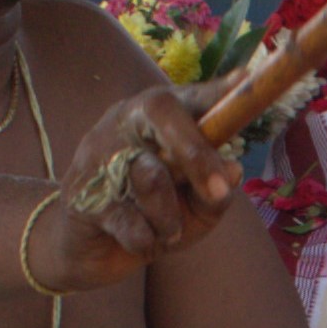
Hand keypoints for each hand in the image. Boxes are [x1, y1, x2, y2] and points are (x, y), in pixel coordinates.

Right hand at [30, 81, 236, 292]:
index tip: (246, 78)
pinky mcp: (81, 191)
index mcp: (158, 118)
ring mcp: (98, 151)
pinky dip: (146, 241)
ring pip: (149, 175)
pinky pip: (129, 220)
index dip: (216, 89)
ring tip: (168, 231)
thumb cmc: (152, 217)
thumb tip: (233, 171)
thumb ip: (216, 195)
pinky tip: (139, 240)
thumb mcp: (195, 211)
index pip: (189, 96)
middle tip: (219, 191)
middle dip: (196, 152)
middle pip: (161, 111)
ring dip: (169, 217)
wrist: (89, 249)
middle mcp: (126, 121)